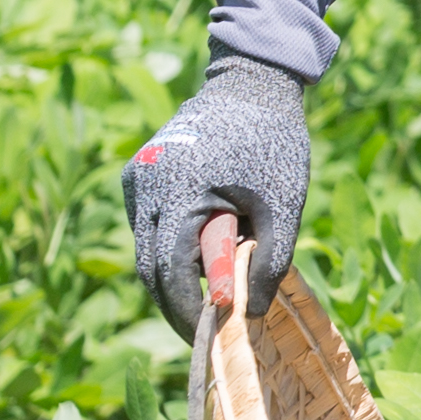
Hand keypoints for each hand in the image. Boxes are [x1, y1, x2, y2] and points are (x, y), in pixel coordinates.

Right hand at [128, 57, 312, 338]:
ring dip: (177, 266)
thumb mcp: (284, 204)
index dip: (184, 311)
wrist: (253, 82)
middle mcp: (144, 185)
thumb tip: (248, 314)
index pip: (167, 273)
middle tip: (206, 323)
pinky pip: (149, 224)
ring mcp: (136, 177)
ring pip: (147, 246)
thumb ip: (270, 260)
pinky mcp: (137, 173)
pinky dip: (173, 241)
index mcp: (176, 192)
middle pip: (149, 266)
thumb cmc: (275, 143)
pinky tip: (209, 230)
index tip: (205, 336)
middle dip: (177, 299)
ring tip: (222, 257)